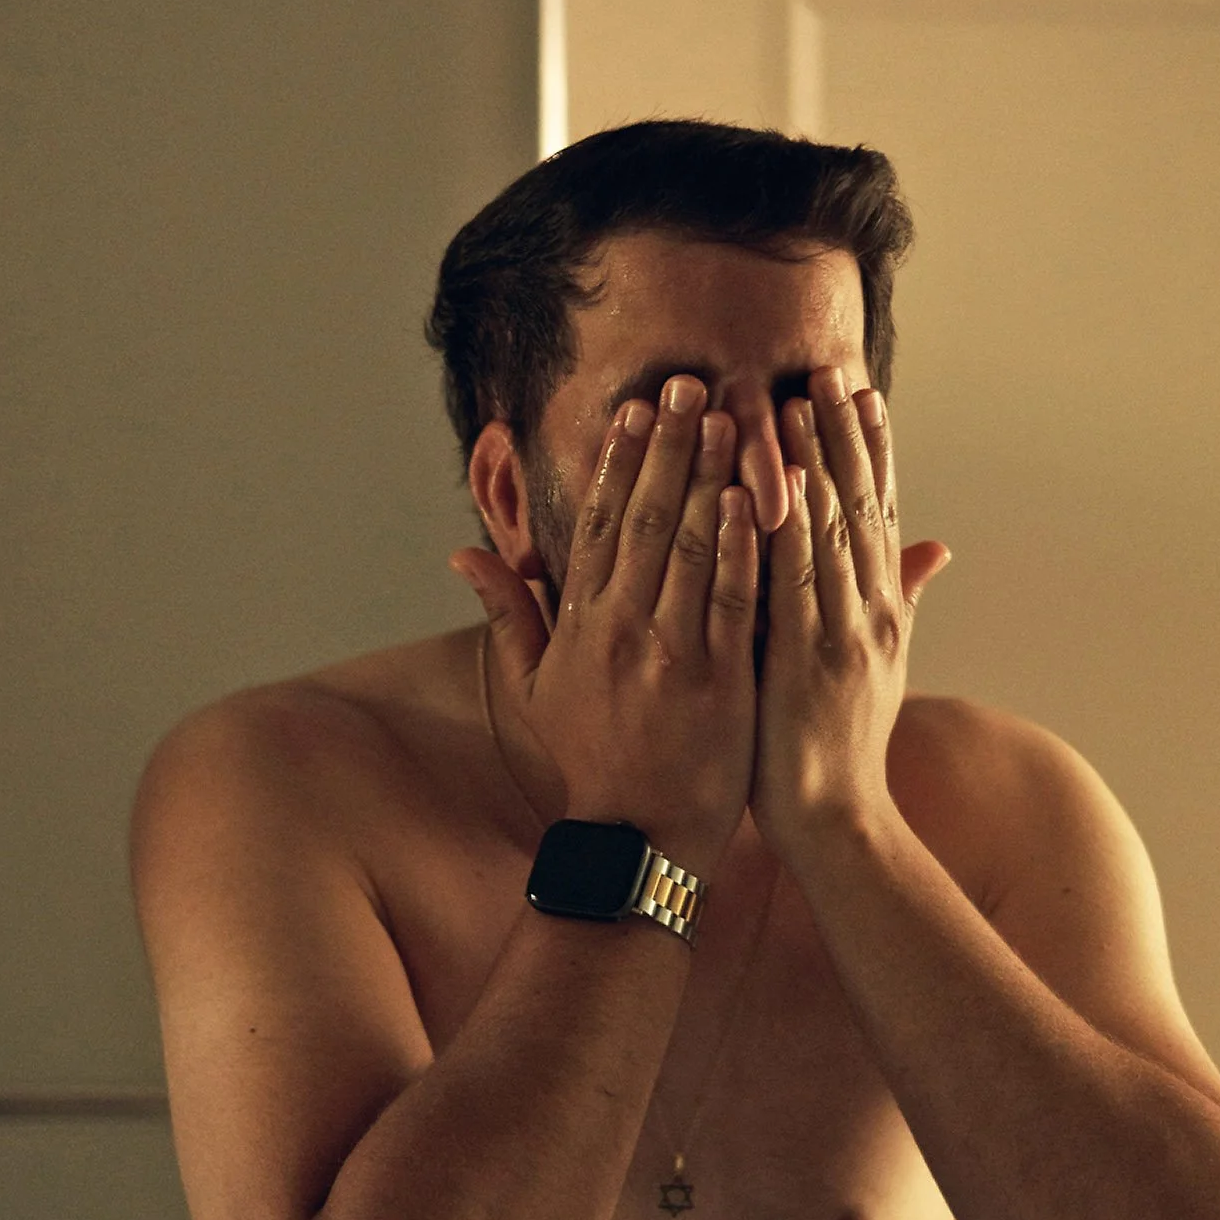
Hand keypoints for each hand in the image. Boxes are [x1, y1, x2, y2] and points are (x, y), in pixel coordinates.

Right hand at [450, 376, 758, 878]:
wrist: (638, 837)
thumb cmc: (591, 760)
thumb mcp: (535, 688)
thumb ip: (508, 613)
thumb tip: (463, 554)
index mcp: (580, 626)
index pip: (596, 524)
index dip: (614, 462)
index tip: (632, 408)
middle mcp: (621, 630)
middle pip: (643, 519)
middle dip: (666, 446)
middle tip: (688, 383)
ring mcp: (672, 654)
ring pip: (689, 547)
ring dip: (709, 477)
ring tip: (730, 416)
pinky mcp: (722, 681)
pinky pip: (731, 600)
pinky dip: (741, 546)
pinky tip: (757, 497)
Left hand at [750, 368, 949, 856]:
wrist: (837, 819)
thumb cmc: (843, 746)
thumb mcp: (881, 665)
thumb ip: (901, 598)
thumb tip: (937, 547)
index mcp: (883, 611)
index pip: (878, 514)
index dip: (872, 451)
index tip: (862, 393)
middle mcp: (868, 613)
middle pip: (857, 508)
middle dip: (843, 437)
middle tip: (827, 371)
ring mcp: (839, 634)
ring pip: (826, 533)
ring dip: (811, 465)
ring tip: (795, 404)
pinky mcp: (801, 660)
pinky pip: (789, 582)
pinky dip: (779, 530)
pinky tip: (763, 484)